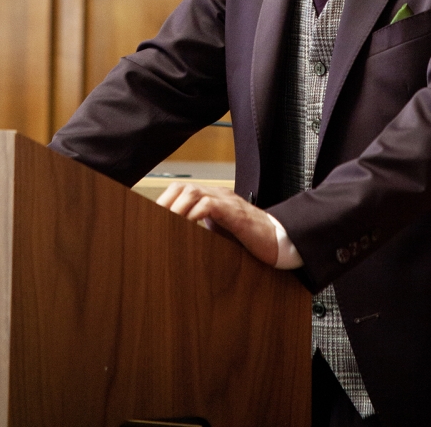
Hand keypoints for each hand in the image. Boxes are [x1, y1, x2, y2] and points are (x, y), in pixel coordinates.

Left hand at [156, 181, 278, 265]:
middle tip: (152, 221)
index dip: (165, 202)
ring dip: (176, 209)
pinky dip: (194, 214)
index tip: (150, 218)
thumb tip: (176, 243)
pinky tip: (187, 226)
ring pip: (193, 193)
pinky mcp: (235, 213)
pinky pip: (209, 205)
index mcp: (213, 199)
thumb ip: (203, 233)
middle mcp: (218, 195)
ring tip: (165, 224)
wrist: (280, 241)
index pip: (182, 191)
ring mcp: (227, 201)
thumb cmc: (252, 241)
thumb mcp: (222, 235)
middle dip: (165, 203)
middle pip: (183, 187)